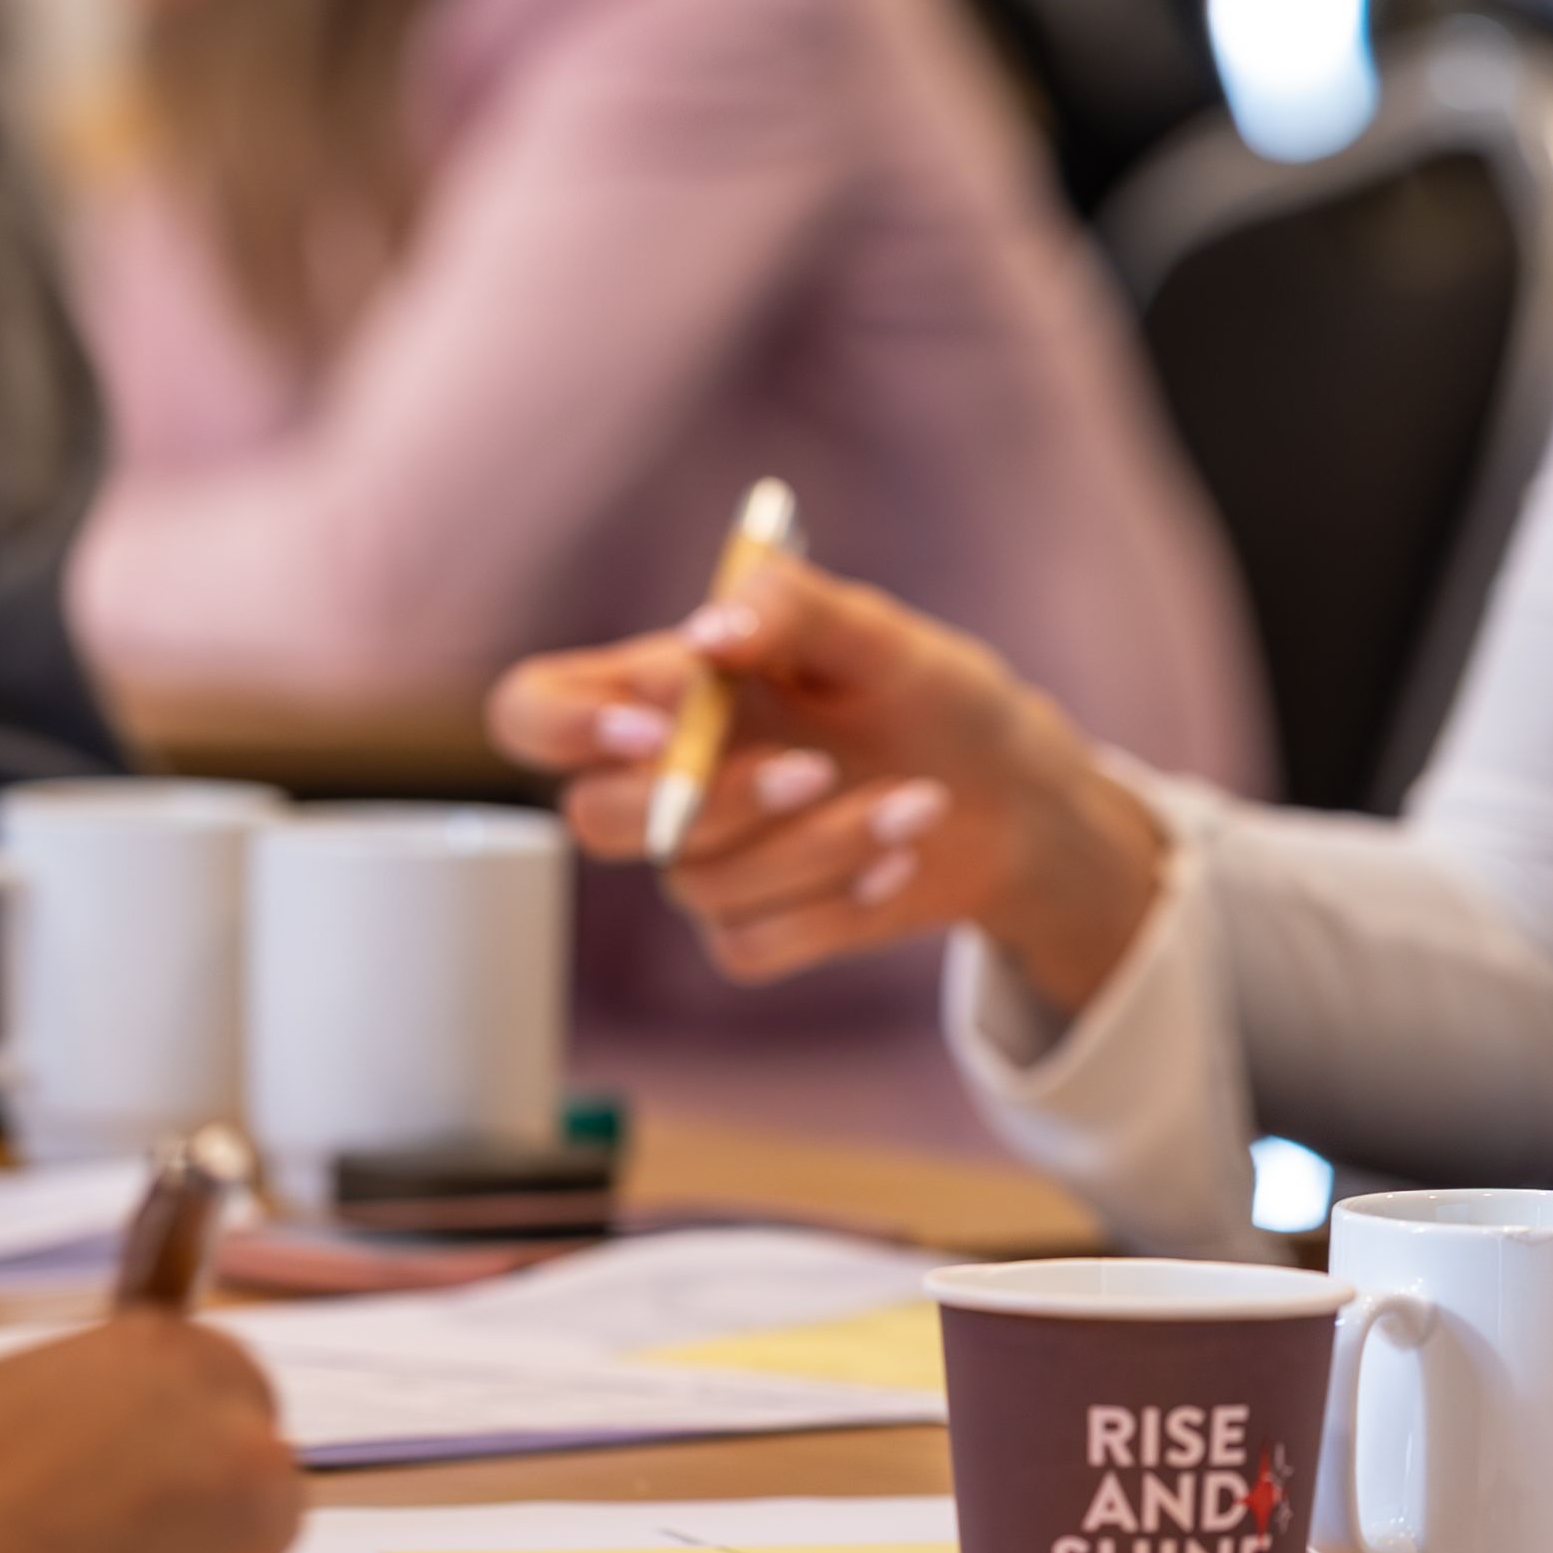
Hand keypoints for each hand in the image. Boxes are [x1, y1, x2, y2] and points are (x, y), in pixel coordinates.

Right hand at [484, 551, 1170, 1005]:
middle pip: (594, 817)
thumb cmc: (931, 695)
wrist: (1017, 797)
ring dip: (820, 846)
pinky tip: (902, 857)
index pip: (535, 710)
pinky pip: (751, 943)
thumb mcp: (877, 631)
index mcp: (661, 690)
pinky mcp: (755, 927)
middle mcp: (664, 778)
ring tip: (921, 799)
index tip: (653, 721)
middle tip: (814, 768)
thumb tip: (708, 635)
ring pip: (696, 884)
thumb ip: (792, 609)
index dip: (562, 725)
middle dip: (708, 801)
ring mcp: (705, 861)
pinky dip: (836, 902)